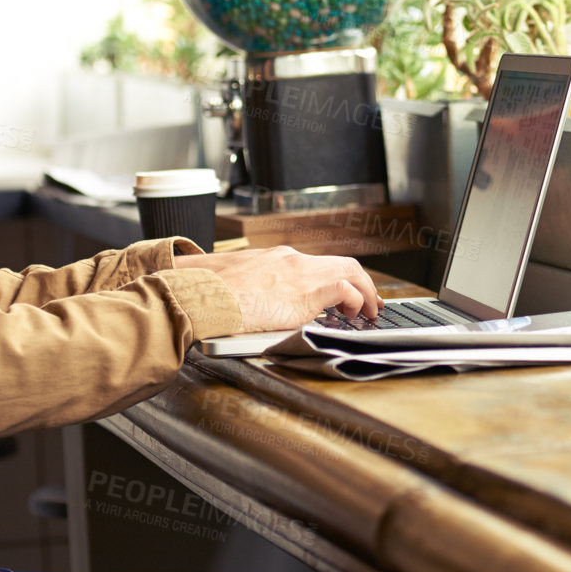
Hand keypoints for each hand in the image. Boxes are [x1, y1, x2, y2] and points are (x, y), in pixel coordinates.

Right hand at [175, 246, 381, 332]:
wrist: (200, 294)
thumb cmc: (207, 293)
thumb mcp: (233, 282)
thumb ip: (250, 287)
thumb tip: (249, 303)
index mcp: (275, 258)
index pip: (316, 263)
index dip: (337, 276)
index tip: (344, 292)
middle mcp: (291, 260)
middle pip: (341, 263)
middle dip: (361, 282)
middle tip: (369, 302)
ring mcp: (299, 274)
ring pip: (349, 271)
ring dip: (365, 291)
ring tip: (369, 311)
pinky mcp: (304, 293)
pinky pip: (345, 289)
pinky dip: (356, 299)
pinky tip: (354, 313)